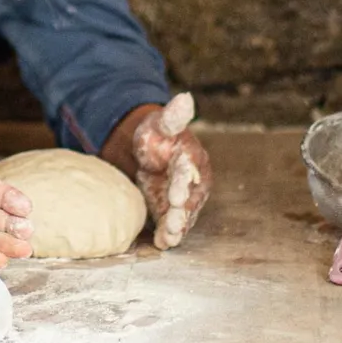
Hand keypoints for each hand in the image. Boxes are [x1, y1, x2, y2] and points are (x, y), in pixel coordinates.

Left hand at [118, 93, 211, 249]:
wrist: (149, 152)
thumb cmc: (157, 135)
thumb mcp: (161, 123)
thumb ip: (173, 116)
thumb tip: (184, 98)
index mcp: (191, 159)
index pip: (186, 171)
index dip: (182, 183)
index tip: (175, 194)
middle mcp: (192, 182)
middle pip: (187, 198)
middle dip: (181, 211)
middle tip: (173, 221)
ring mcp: (182, 199)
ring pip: (182, 215)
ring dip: (176, 227)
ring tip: (169, 238)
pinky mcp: (171, 211)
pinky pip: (172, 225)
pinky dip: (168, 235)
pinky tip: (162, 244)